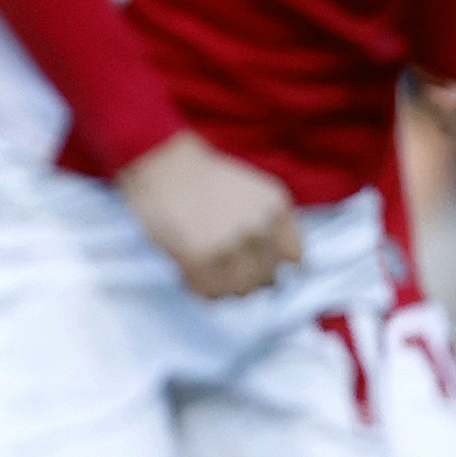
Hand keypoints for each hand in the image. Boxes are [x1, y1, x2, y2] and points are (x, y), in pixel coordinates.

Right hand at [114, 131, 301, 299]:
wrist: (160, 163)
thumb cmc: (201, 178)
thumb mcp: (252, 192)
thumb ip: (271, 225)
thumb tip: (276, 274)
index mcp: (275, 208)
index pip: (295, 259)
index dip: (273, 265)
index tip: (256, 266)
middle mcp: (259, 227)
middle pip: (266, 279)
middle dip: (245, 278)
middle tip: (222, 271)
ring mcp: (230, 243)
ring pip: (240, 290)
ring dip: (224, 287)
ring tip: (206, 273)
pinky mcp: (200, 257)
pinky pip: (210, 292)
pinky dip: (201, 289)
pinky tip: (189, 274)